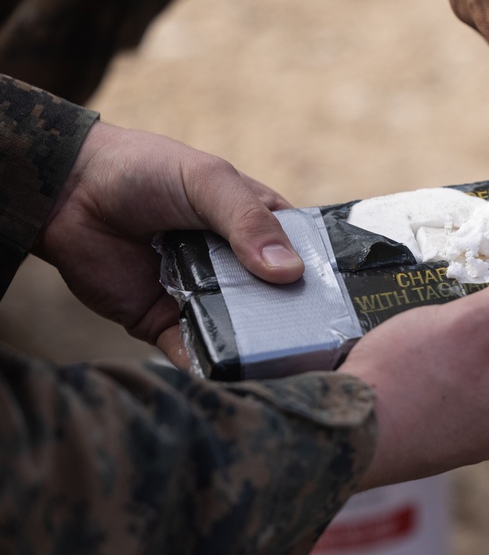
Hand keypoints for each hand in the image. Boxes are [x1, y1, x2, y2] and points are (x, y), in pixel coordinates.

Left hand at [33, 120, 304, 366]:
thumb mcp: (209, 182)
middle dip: (298, 328)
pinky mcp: (168, 325)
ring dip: (261, 354)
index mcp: (261, 229)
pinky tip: (237, 384)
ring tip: (292, 378)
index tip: (355, 313)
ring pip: (244, 335)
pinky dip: (213, 370)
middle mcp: (239, 269)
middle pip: (280, 307)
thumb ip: (248, 222)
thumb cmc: (146, 170)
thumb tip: (289, 273)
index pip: (307, 261)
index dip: (329, 284)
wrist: (67, 191)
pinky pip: (197, 354)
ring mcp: (205, 300)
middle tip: (328, 355)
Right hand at [343, 250, 488, 488]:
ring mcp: (476, 441)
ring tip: (434, 326)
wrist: (343, 434)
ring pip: (487, 375)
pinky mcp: (442, 443)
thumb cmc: (408, 380)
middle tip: (464, 302)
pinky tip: (416, 356)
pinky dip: (443, 372)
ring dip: (466, 346)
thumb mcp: (472, 322)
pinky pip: (457, 394)